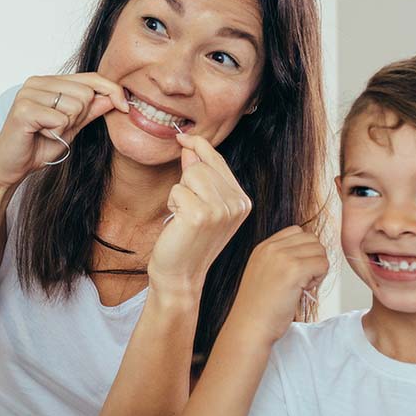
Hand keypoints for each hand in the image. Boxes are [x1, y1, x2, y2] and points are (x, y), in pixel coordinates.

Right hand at [0, 73, 128, 186]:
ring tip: (48, 132)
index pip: (90, 77)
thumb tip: (115, 96)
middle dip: (80, 117)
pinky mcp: (23, 109)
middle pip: (86, 93)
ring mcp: (28, 93)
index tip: (126, 106)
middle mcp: (37, 82)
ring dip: (67, 126)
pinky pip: (61, 119)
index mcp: (49, 81)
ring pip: (75, 105)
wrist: (10, 167)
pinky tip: (40, 135)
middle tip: (59, 129)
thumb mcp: (72, 127)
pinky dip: (56, 133)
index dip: (112, 90)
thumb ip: (91, 110)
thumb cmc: (38, 146)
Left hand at [147, 134, 251, 298]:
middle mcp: (237, 204)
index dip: (199, 146)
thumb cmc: (188, 241)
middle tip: (187, 209)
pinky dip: (172, 204)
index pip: (218, 160)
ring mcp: (221, 210)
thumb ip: (200, 175)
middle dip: (187, 181)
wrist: (181, 276)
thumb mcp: (202, 204)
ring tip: (184, 215)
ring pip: (191, 174)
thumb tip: (190, 146)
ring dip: (179, 192)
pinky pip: (177, 190)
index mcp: (242, 201)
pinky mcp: (201, 215)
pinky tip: (178, 223)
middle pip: (202, 165)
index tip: (183, 139)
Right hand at [226, 226, 329, 348]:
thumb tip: (308, 254)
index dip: (304, 250)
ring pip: (319, 250)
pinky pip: (323, 264)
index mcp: (263, 247)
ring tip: (303, 285)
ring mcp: (282, 257)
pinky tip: (304, 290)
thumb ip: (280, 259)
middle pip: (311, 239)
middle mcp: (272, 247)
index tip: (297, 270)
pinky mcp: (294, 270)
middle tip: (303, 279)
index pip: (296, 231)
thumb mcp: (263, 273)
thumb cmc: (259, 308)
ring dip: (318, 268)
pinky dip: (319, 278)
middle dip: (313, 258)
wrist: (249, 326)